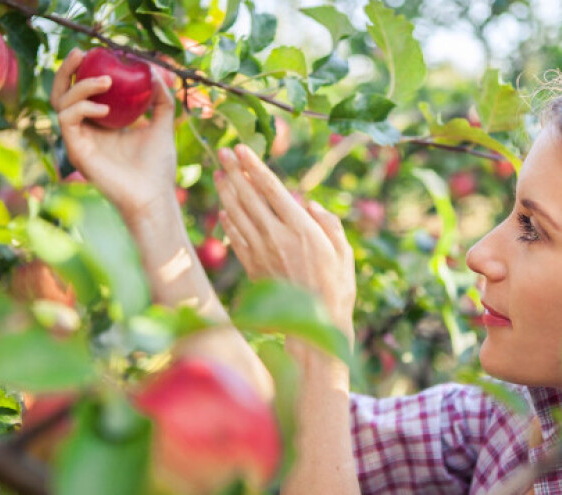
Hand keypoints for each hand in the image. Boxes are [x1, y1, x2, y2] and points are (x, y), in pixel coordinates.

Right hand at [50, 48, 176, 215]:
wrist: (154, 195)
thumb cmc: (158, 166)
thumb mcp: (163, 125)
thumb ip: (162, 100)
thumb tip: (156, 73)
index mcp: (103, 122)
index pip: (84, 90)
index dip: (85, 69)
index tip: (98, 52)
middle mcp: (87, 129)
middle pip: (63, 92)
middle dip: (67, 70)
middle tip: (82, 54)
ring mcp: (79, 140)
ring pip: (60, 102)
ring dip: (80, 86)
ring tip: (106, 81)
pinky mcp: (76, 151)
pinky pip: (67, 119)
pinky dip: (82, 107)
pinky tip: (104, 109)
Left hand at [214, 145, 355, 343]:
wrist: (315, 327)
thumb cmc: (337, 289)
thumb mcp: (344, 253)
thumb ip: (329, 224)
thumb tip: (310, 203)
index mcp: (301, 228)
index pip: (271, 188)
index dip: (254, 166)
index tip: (242, 149)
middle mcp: (276, 236)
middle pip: (249, 196)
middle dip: (235, 171)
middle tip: (222, 151)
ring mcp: (261, 252)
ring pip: (237, 214)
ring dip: (226, 191)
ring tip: (217, 173)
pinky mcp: (253, 268)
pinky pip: (236, 239)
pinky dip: (228, 222)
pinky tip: (223, 210)